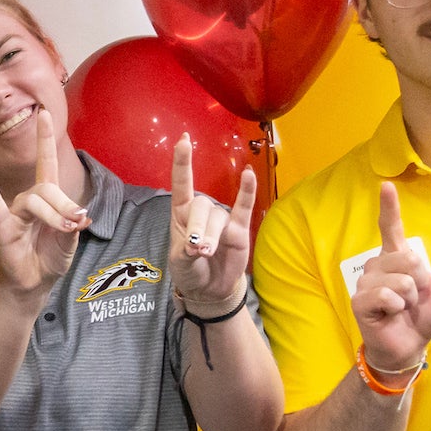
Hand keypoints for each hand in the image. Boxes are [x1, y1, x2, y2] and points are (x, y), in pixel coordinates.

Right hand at [0, 112, 86, 294]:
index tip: (46, 113)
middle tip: (74, 223)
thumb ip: (73, 226)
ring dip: (52, 214)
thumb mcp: (70, 243)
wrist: (34, 284)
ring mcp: (16, 210)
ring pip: (34, 199)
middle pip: (47, 186)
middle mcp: (30, 199)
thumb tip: (81, 215)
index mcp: (48, 199)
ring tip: (63, 229)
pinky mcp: (4, 225)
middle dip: (64, 204)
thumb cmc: (50, 259)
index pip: (47, 162)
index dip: (45, 139)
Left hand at [169, 136, 257, 313]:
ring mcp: (221, 218)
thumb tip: (197, 245)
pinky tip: (249, 174)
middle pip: (201, 206)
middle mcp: (201, 212)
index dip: (182, 163)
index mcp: (181, 214)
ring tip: (208, 253)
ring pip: (218, 217)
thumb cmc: (191, 271)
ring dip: (212, 235)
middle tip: (197, 250)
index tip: (183, 141)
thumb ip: (185, 253)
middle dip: (198, 228)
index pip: (181, 185)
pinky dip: (247, 191)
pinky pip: (244, 207)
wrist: (210, 289)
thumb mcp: (180, 264)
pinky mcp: (239, 228)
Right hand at [353, 184, 430, 372]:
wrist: (409, 345)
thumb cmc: (423, 316)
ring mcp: (366, 282)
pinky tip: (391, 315)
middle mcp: (379, 264)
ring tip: (402, 308)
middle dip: (421, 283)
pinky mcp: (360, 300)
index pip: (392, 227)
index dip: (389, 207)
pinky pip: (388, 295)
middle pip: (409, 259)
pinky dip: (397, 307)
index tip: (386, 185)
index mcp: (397, 258)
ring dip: (410, 299)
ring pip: (401, 279)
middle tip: (414, 298)